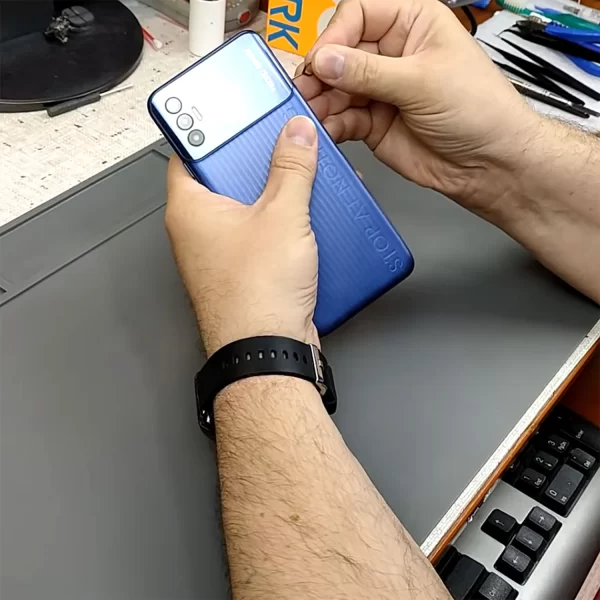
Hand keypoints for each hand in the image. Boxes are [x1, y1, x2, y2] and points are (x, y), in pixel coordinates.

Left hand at [166, 116, 319, 355]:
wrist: (268, 352)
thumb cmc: (256, 296)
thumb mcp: (282, 216)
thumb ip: (292, 168)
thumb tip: (296, 134)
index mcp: (190, 209)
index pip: (189, 152)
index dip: (212, 130)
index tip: (235, 115)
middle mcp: (199, 232)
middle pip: (225, 179)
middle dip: (256, 162)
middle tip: (282, 143)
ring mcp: (222, 255)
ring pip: (247, 209)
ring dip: (275, 194)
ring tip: (301, 178)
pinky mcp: (246, 272)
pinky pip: (262, 235)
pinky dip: (283, 224)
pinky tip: (308, 218)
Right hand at [295, 0, 541, 214]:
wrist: (488, 164)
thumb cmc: (479, 110)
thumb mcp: (422, 82)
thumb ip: (369, 72)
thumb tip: (326, 60)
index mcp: (411, 23)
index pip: (358, 13)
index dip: (335, 35)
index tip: (322, 60)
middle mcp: (391, 54)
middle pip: (340, 52)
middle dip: (322, 72)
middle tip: (307, 90)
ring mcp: (380, 90)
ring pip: (336, 87)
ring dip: (322, 101)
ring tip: (313, 113)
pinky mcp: (373, 122)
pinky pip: (342, 118)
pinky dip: (332, 124)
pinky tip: (328, 130)